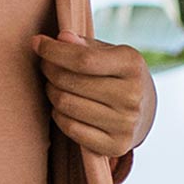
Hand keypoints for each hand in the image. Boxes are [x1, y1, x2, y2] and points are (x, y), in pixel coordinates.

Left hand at [30, 28, 155, 158]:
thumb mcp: (111, 54)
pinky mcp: (116, 146)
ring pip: (66, 105)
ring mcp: (125, 123)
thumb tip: (61, 37)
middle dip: (49, 71)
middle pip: (70, 82)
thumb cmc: (120, 75)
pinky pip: (70, 128)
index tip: (37, 43)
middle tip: (45, 66)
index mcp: (132, 65)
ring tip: (53, 85)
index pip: (83, 59)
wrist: (146, 112)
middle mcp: (132, 95)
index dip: (54, 51)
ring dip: (51, 92)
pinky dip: (58, 115)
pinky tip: (61, 106)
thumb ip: (85, 46)